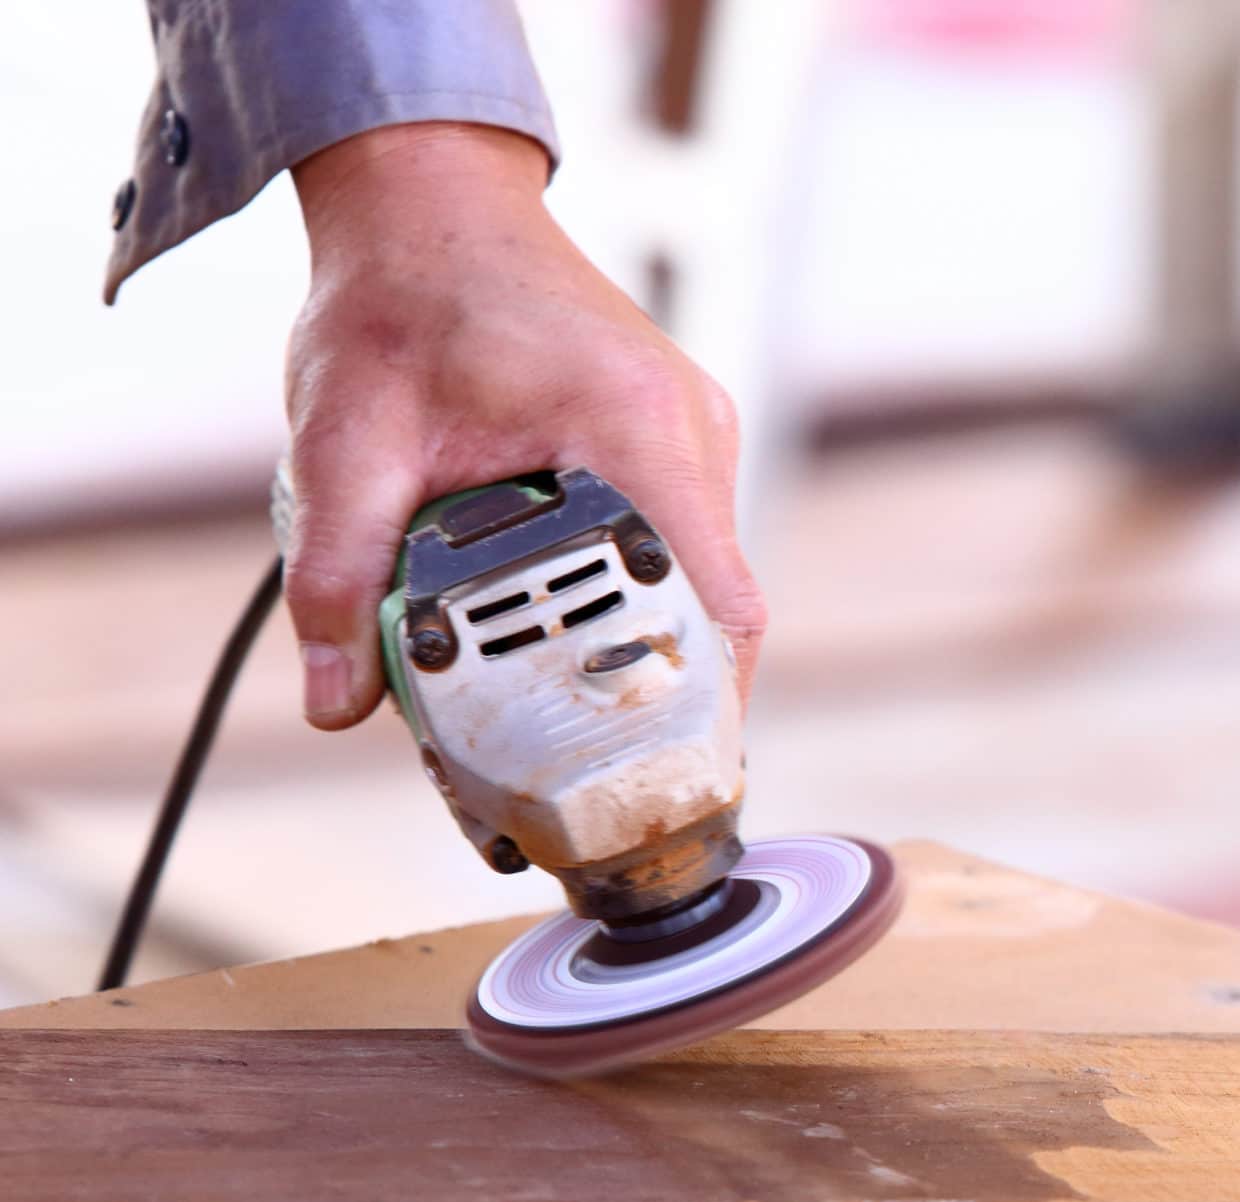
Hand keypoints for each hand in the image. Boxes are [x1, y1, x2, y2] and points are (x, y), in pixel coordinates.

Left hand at [282, 122, 760, 728]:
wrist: (432, 206)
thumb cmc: (402, 299)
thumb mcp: (347, 442)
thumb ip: (340, 576)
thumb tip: (336, 703)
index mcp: (634, 427)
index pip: (717, 599)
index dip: (702, 700)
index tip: (661, 772)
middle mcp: (689, 431)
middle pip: (713, 607)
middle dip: (657, 692)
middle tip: (594, 768)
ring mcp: (693, 435)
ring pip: (699, 582)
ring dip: (645, 647)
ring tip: (575, 711)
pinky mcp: (676, 444)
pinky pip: (679, 547)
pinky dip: (635, 601)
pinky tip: (573, 634)